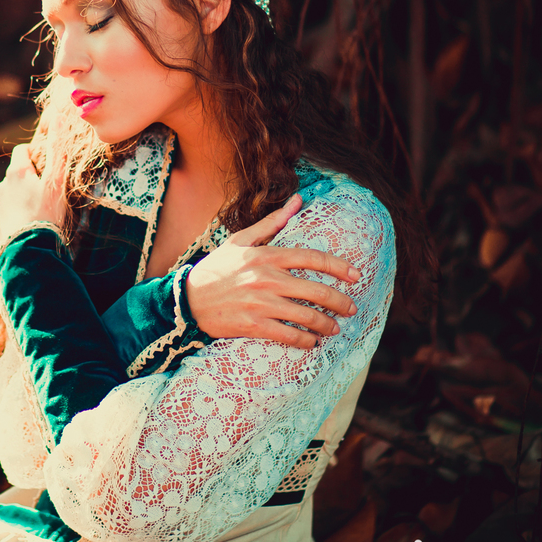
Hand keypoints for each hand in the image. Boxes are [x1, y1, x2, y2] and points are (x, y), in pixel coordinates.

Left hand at [0, 143, 67, 244]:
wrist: (31, 248)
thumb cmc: (46, 211)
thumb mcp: (56, 179)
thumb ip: (58, 150)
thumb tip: (58, 118)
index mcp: (16, 173)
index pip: (21, 151)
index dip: (34, 154)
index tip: (46, 163)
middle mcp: (3, 187)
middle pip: (15, 174)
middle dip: (29, 178)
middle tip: (47, 189)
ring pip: (10, 196)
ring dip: (22, 198)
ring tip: (39, 210)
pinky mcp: (0, 225)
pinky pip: (9, 215)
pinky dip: (18, 217)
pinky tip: (30, 225)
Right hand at [185, 194, 360, 348]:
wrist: (186, 299)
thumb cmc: (216, 268)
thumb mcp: (240, 241)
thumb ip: (272, 222)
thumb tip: (298, 201)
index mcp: (265, 256)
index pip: (312, 258)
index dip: (339, 267)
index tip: (355, 276)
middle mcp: (266, 279)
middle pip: (316, 291)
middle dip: (340, 302)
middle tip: (351, 308)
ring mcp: (260, 304)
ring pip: (306, 317)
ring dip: (327, 324)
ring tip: (335, 328)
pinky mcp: (252, 325)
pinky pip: (288, 336)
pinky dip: (306, 341)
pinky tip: (312, 341)